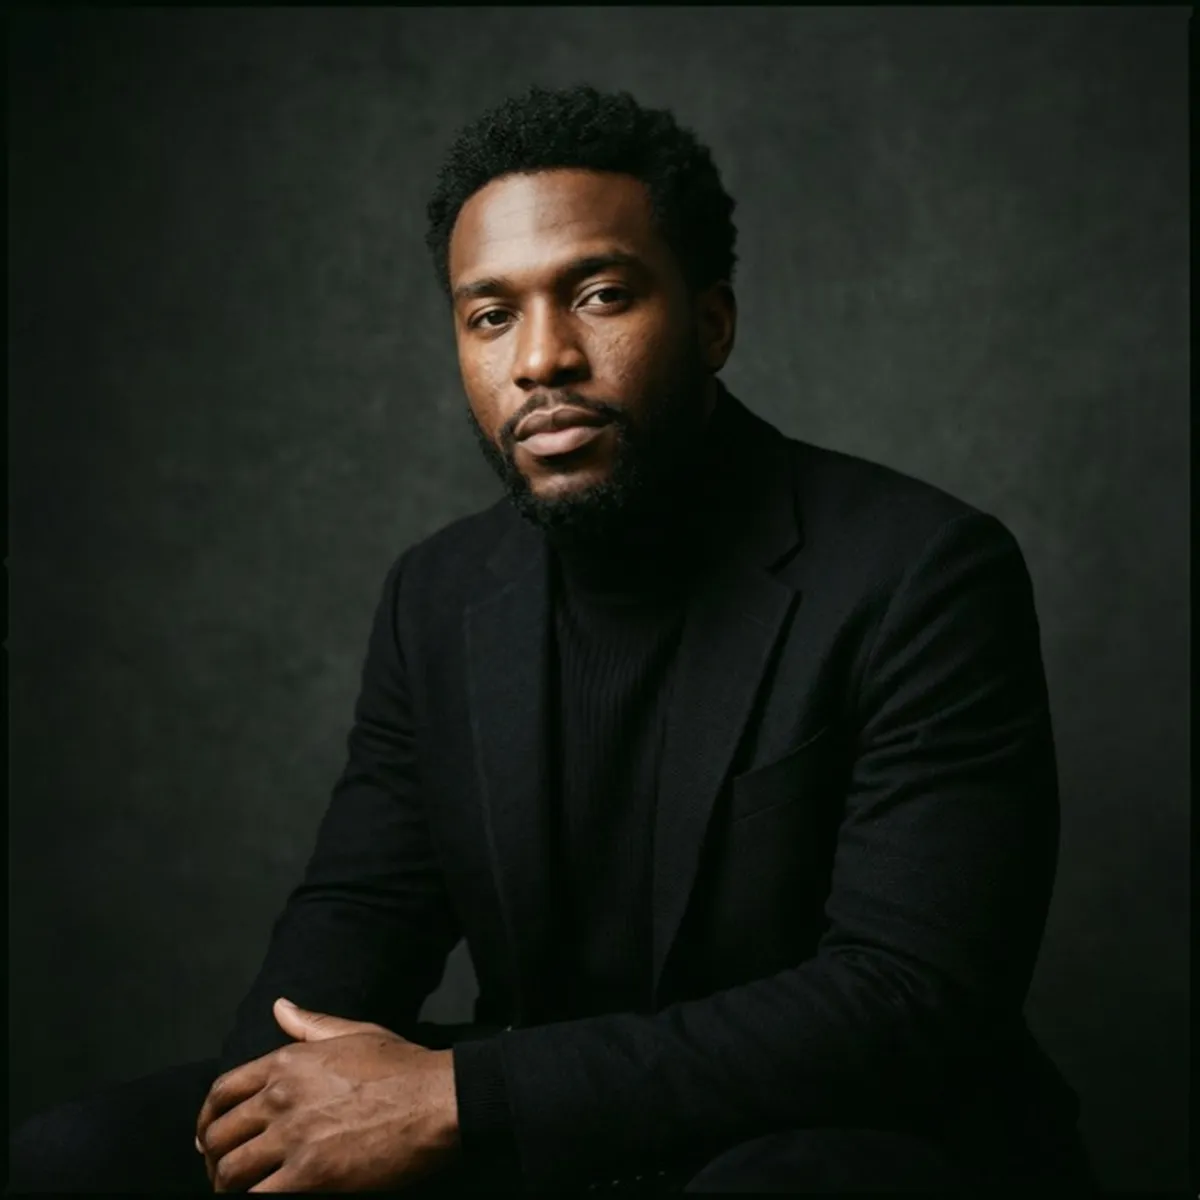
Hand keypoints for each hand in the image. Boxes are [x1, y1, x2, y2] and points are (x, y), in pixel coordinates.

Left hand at [195, 998, 459, 1191]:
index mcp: (288, 1062)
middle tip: (224, 1172)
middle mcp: (282, 1096)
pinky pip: (260, 1199)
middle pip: (219, 1135)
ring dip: (229, 1186)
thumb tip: (279, 1007)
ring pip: (231, 1172)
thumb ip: (310, 1025)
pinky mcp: (310, 1175)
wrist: (438, 1100)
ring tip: (240, 1192)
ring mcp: (294, 1136)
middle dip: (214, 1157)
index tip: (208, 1135)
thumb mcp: (356, 1033)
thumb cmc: (404, 1068)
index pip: (223, 1091)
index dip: (207, 1118)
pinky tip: (265, 1199)